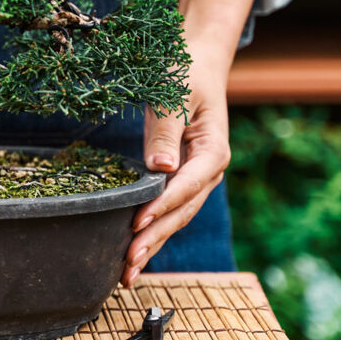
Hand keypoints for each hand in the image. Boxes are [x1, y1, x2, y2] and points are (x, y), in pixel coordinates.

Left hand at [121, 68, 230, 286]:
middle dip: (154, 238)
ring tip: (127, 273)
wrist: (198, 65)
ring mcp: (196, 181)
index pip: (187, 185)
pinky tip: (133, 256)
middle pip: (181, 211)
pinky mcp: (181, 182)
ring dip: (151, 245)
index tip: (137, 222)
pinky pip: (166, 211)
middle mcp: (208, 172)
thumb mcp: (176, 93)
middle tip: (128, 263)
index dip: (162, 205)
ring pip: (174, 219)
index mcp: (213, 151)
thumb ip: (166, 130)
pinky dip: (150, 233)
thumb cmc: (186, 73)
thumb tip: (161, 167)